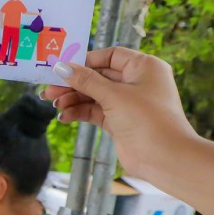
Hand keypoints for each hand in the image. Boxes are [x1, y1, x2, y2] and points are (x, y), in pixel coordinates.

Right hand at [44, 48, 197, 178]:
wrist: (164, 157)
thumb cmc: (146, 119)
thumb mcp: (113, 96)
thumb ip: (86, 80)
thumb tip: (60, 67)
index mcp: (143, 67)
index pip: (109, 56)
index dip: (85, 61)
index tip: (61, 69)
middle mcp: (136, 82)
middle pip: (98, 76)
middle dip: (73, 84)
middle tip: (48, 91)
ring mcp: (127, 102)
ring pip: (94, 95)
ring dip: (73, 99)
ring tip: (54, 106)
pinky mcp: (119, 121)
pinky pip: (95, 111)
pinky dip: (80, 112)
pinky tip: (65, 117)